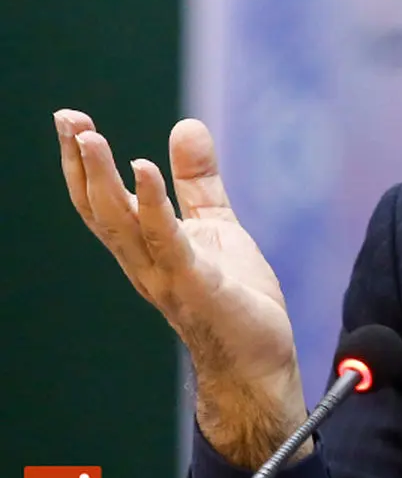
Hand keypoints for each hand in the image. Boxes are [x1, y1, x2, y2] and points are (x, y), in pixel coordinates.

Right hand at [53, 110, 308, 467]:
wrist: (259, 359)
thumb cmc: (235, 297)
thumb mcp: (215, 224)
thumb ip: (197, 180)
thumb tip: (185, 124)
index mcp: (145, 248)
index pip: (101, 201)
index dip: (82, 162)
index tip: (71, 119)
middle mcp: (143, 262)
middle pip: (98, 209)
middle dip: (79, 163)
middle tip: (66, 117)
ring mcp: (164, 275)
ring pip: (120, 224)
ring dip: (102, 179)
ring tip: (88, 136)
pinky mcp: (194, 283)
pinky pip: (166, 240)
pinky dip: (152, 205)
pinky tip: (142, 168)